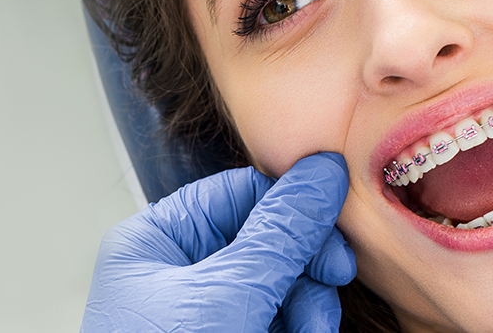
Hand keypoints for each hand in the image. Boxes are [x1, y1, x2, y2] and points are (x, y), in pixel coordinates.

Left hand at [82, 152, 356, 332]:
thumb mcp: (227, 296)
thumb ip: (279, 237)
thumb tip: (321, 175)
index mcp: (154, 244)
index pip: (238, 195)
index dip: (293, 210)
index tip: (338, 233)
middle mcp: (174, 276)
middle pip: (266, 245)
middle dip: (304, 271)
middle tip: (331, 285)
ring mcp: (201, 319)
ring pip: (278, 292)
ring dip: (306, 310)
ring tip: (309, 332)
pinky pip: (273, 324)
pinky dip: (292, 331)